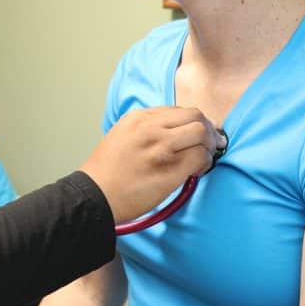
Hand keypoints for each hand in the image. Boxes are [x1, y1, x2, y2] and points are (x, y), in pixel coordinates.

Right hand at [79, 107, 221, 222]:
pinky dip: (204, 163)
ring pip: (202, 134)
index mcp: (138, 118)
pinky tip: (195, 172)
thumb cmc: (106, 172)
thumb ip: (146, 129)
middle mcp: (151, 128)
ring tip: (201, 160)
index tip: (199, 133)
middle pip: (195, 117)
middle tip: (209, 145)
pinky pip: (200, 157)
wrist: (94, 195)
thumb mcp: (121, 136)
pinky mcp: (170, 170)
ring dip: (208, 146)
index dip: (194, 122)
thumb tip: (174, 133)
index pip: (179, 110)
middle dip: (208, 130)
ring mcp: (161, 148)